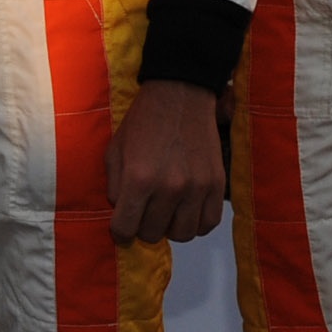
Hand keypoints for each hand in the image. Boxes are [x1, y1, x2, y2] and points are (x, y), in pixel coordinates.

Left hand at [107, 79, 226, 242]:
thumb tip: (121, 213)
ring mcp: (196, 188)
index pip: (125, 229)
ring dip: (170, 227)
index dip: (120, 231)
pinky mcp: (217, 185)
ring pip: (182, 234)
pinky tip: (186, 211)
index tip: (122, 225)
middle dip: (143, 227)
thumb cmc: (142, 123)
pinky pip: (208, 224)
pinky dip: (196, 223)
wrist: (180, 96)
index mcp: (138, 179)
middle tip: (144, 212)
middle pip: (152, 234)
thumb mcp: (115, 151)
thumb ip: (114, 187)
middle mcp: (169, 188)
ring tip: (166, 212)